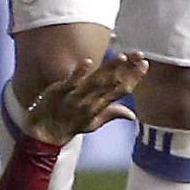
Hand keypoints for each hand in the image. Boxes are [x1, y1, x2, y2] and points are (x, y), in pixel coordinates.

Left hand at [21, 53, 148, 144]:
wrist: (44, 134)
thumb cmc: (69, 126)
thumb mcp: (92, 124)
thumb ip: (112, 114)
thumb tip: (132, 114)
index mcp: (99, 107)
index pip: (121, 90)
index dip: (134, 77)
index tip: (145, 64)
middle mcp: (90, 101)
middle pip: (112, 83)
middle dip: (127, 69)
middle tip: (140, 56)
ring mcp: (75, 96)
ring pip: (96, 81)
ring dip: (109, 68)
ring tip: (122, 57)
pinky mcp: (60, 92)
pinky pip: (71, 81)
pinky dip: (80, 72)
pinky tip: (88, 61)